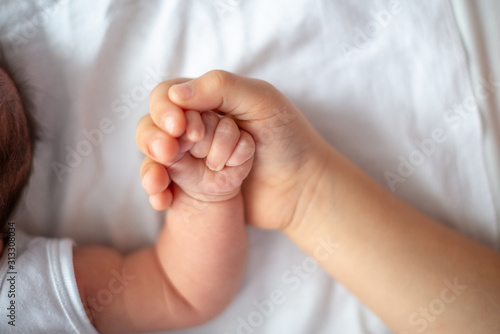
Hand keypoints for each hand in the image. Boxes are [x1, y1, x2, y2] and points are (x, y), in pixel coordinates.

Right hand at [136, 71, 331, 229]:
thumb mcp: (261, 100)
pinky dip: (157, 192)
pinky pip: (165, 187)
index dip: (165, 109)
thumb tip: (176, 94)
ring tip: (159, 182)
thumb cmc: (288, 137)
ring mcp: (192, 160)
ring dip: (150, 167)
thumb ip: (220, 87)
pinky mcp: (193, 188)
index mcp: (208, 102)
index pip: (168, 97)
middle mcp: (195, 129)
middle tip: (169, 151)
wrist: (303, 188)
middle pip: (153, 127)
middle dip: (154, 138)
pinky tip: (162, 200)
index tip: (179, 127)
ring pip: (153, 158)